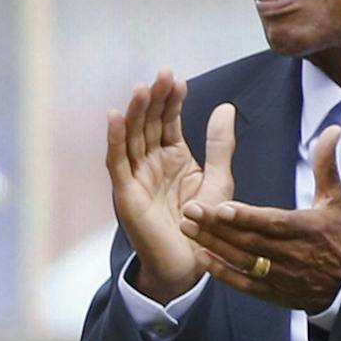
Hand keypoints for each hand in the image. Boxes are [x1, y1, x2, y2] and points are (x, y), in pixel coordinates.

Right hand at [106, 69, 237, 301]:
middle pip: (149, 124)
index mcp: (173, 158)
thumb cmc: (205, 227)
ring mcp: (137, 178)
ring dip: (135, 113)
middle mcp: (151, 163)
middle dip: (154, 100)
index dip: (172, 101)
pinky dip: (114, 140)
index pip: (168, 121)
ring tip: (142, 89)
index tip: (179, 80)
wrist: (191, 265)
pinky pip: (118, 163)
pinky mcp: (126, 195)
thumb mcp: (218, 179)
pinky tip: (115, 118)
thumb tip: (225, 107)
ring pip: (132, 138)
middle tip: (162, 74)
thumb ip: (220, 145)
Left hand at [179, 124, 340, 311]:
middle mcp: (292, 254)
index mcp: (307, 229)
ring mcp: (282, 276)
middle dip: (218, 226)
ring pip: (243, 261)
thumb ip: (326, 165)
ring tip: (187, 227)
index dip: (247, 217)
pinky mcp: (274, 293)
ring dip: (213, 245)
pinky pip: (245, 285)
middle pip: (250, 240)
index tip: (222, 207)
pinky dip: (223, 273)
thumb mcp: (337, 200)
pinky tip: (202, 257)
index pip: (273, 223)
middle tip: (189, 210)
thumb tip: (332, 130)